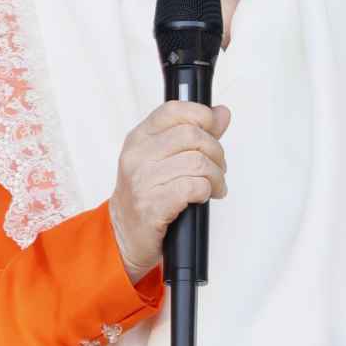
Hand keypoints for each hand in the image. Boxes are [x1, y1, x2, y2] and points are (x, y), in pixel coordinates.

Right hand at [109, 101, 230, 282]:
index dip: (202, 116)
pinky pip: (192, 188)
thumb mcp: (164, 158)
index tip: (213, 130)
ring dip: (215, 177)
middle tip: (218, 168)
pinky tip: (202, 197)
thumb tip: (221, 113)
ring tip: (214, 187)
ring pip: (197, 163)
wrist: (124, 234)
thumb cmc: (147, 196)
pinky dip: (205, 192)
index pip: (174, 110)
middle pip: (192, 135)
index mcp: (139, 138)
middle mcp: (137, 156)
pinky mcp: (152, 205)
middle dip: (216, 152)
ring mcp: (142, 181)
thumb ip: (195, 134)